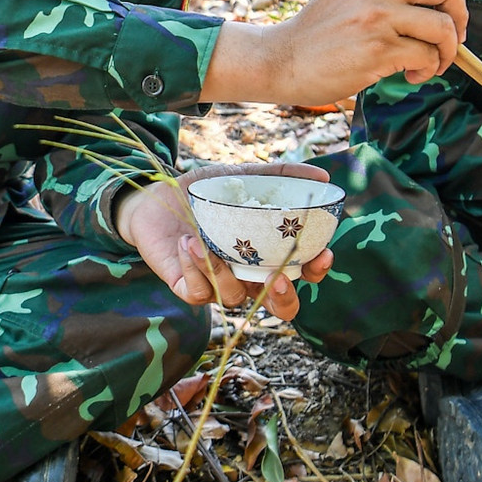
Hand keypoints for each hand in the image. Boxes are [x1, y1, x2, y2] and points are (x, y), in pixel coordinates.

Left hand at [115, 162, 335, 320]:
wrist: (158, 195)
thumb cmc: (206, 192)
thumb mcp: (244, 178)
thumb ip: (281, 176)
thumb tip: (323, 175)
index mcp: (268, 254)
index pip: (302, 273)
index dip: (316, 271)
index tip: (322, 254)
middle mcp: (248, 275)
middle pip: (279, 306)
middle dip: (283, 299)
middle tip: (277, 278)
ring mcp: (220, 285)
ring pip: (234, 298)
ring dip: (221, 271)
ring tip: (202, 241)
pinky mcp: (190, 288)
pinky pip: (199, 292)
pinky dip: (195, 267)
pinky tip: (186, 242)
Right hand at [201, 0, 465, 104]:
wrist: (280, 59)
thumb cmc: (317, 32)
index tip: (445, 19)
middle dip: (460, 15)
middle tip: (453, 39)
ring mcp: (378, 17)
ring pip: (442, 27)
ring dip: (446, 52)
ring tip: (430, 65)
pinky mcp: (378, 49)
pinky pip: (426, 56)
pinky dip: (427, 69)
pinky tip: (411, 75)